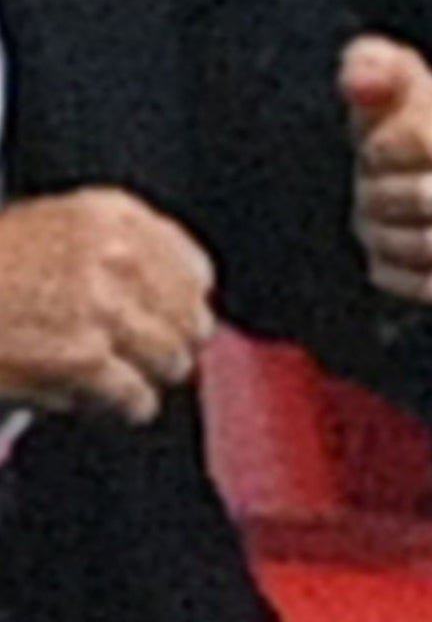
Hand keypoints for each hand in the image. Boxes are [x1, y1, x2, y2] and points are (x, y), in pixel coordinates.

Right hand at [0, 187, 215, 419]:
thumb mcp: (47, 232)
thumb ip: (114, 256)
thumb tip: (182, 302)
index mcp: (108, 215)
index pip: (195, 269)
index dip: (178, 304)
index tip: (164, 319)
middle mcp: (113, 255)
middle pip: (191, 321)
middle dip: (161, 345)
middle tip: (126, 355)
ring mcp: (101, 307)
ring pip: (169, 363)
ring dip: (137, 377)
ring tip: (98, 374)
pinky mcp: (85, 358)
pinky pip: (136, 398)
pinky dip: (113, 406)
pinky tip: (83, 394)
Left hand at [341, 37, 431, 310]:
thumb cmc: (409, 120)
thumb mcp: (386, 80)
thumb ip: (371, 69)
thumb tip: (366, 81)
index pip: (426, 144)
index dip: (380, 154)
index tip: (371, 151)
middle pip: (431, 199)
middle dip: (381, 199)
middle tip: (368, 192)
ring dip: (390, 239)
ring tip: (378, 224)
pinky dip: (410, 279)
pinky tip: (391, 260)